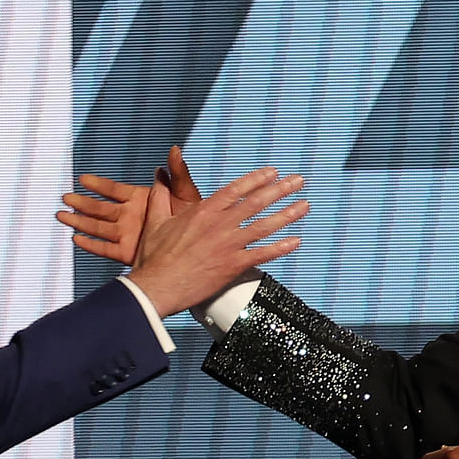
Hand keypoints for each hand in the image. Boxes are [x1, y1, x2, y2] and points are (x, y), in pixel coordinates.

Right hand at [61, 146, 203, 264]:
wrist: (196, 246)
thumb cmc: (193, 218)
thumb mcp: (186, 193)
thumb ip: (178, 174)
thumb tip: (174, 150)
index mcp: (139, 199)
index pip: (113, 190)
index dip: (98, 185)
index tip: (82, 179)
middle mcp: (129, 216)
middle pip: (100, 208)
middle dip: (82, 203)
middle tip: (65, 197)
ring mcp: (126, 234)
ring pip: (97, 227)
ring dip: (79, 221)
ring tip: (61, 216)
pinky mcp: (127, 252)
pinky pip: (105, 248)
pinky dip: (91, 244)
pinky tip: (76, 239)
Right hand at [125, 166, 307, 315]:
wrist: (158, 286)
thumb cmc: (155, 257)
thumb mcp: (156, 221)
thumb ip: (160, 196)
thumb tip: (158, 177)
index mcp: (203, 211)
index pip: (236, 189)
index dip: (257, 179)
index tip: (273, 173)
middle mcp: (220, 224)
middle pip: (256, 203)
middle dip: (280, 190)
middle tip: (297, 181)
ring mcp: (229, 245)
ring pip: (264, 226)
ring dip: (287, 214)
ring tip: (304, 206)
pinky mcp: (233, 266)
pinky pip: (262, 255)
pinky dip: (280, 248)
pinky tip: (296, 241)